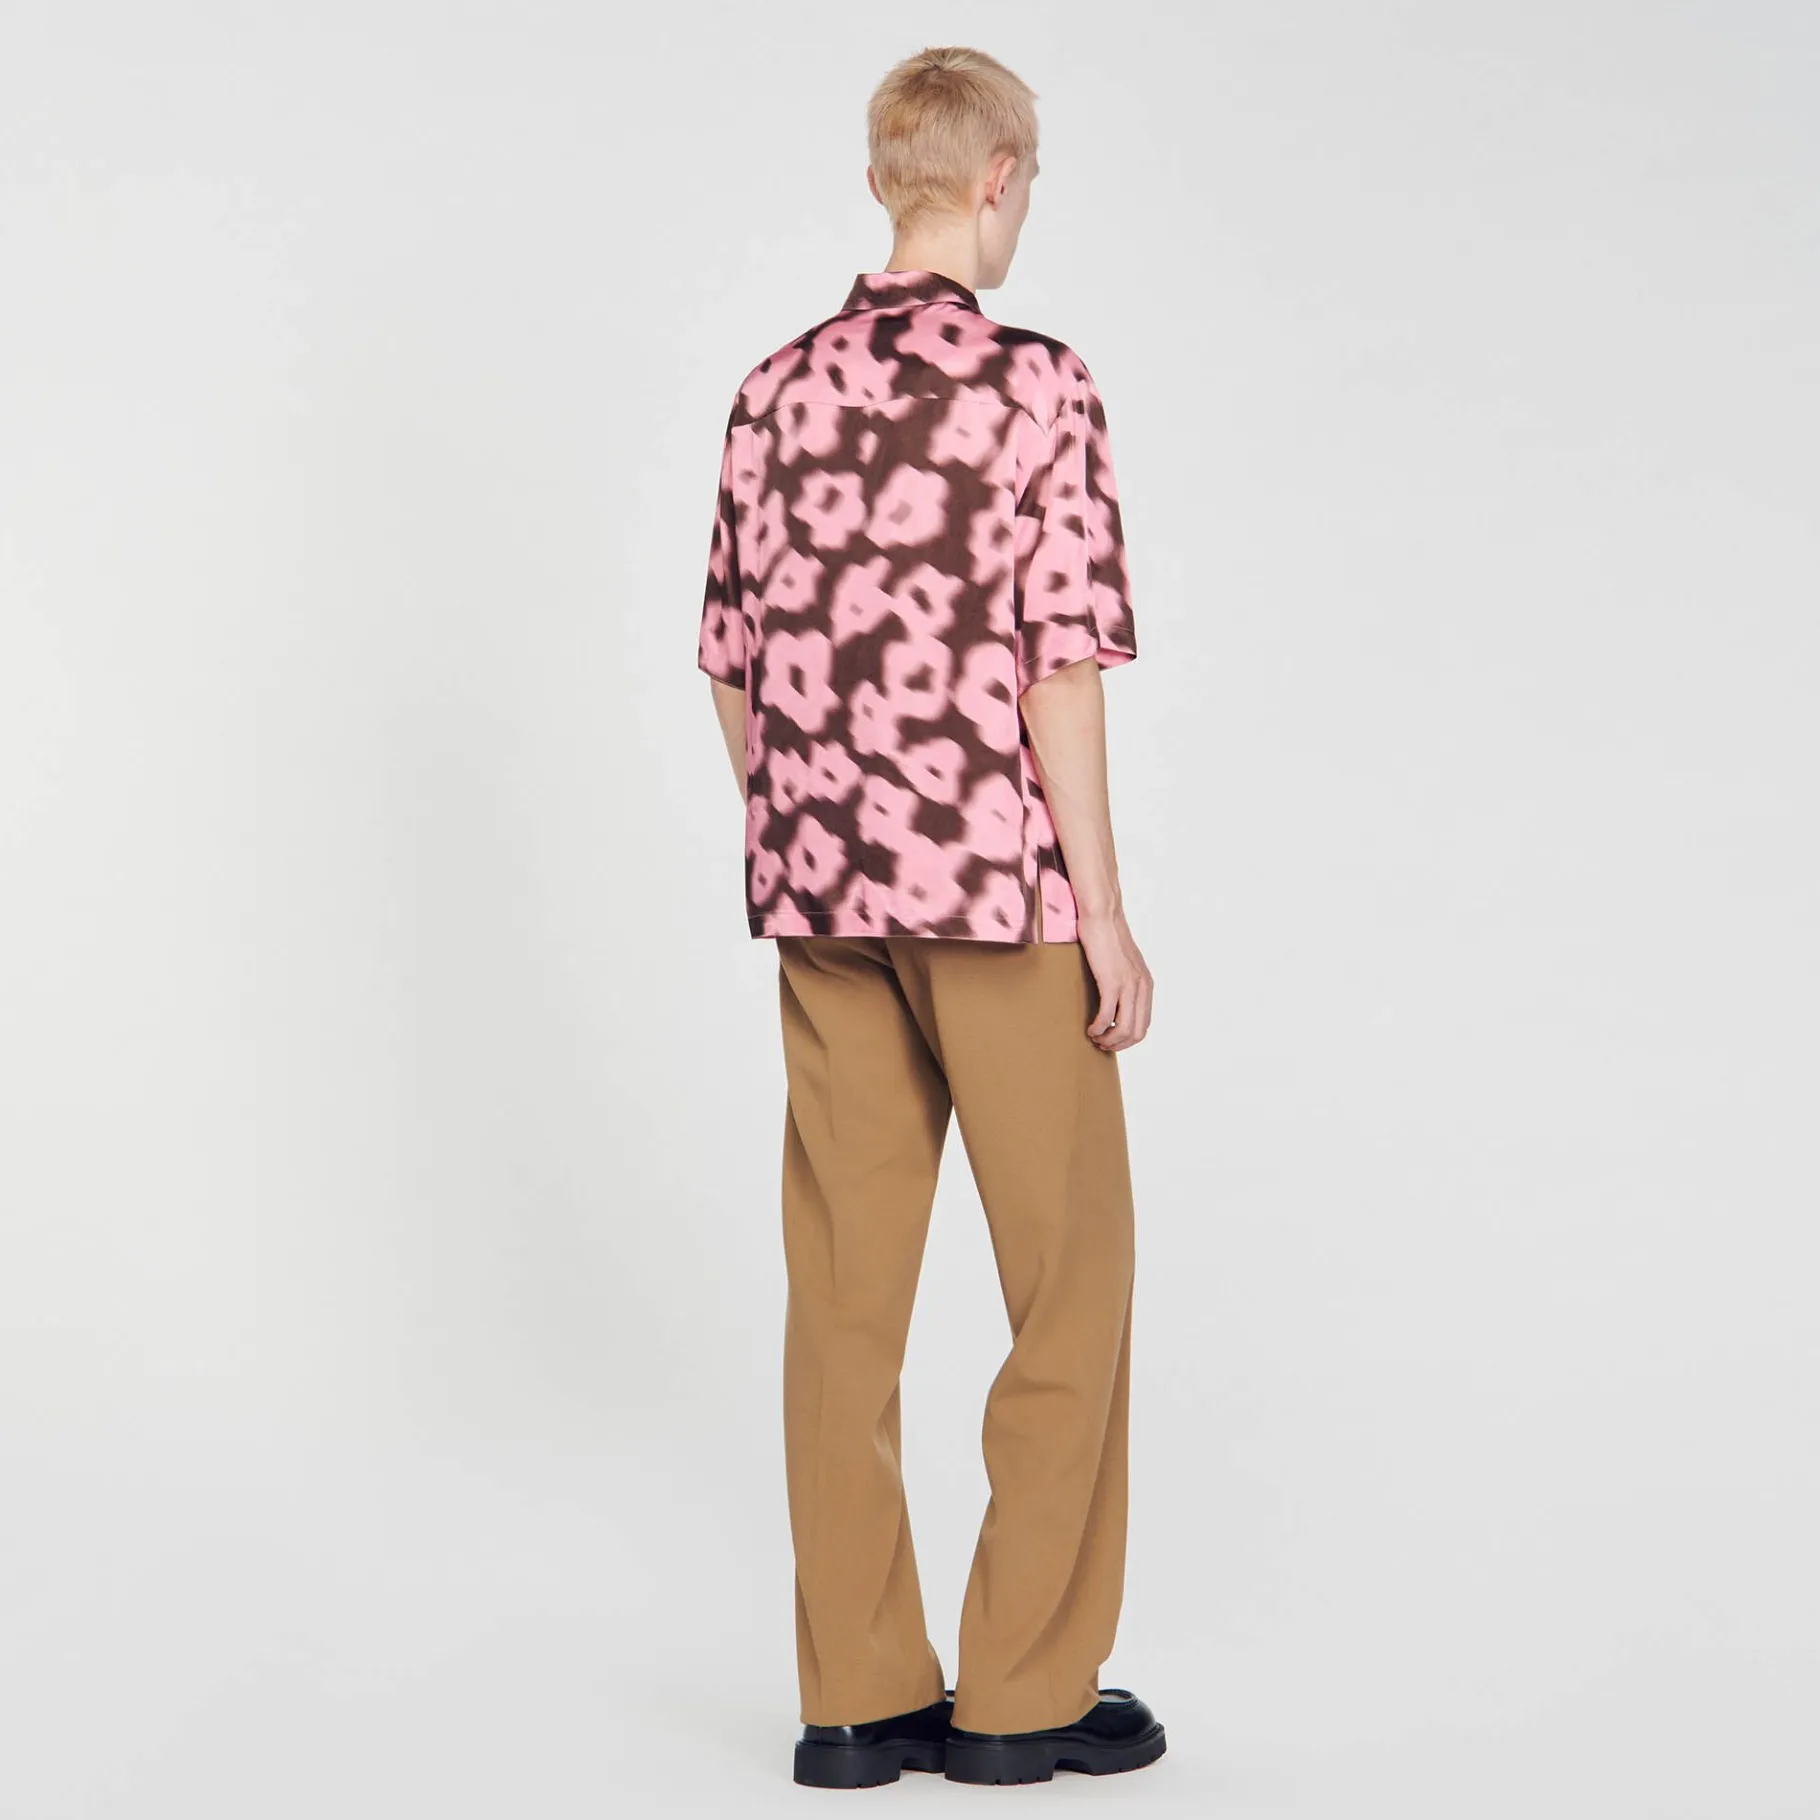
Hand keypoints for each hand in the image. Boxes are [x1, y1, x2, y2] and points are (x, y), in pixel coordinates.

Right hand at [1078, 908, 1152, 1051]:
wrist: (1102, 915)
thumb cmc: (1107, 935)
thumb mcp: (1123, 962)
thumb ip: (1125, 979)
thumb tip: (1114, 997)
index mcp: (1146, 984)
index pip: (1144, 1024)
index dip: (1127, 1038)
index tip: (1110, 1039)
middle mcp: (1142, 986)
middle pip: (1137, 1032)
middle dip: (1118, 1044)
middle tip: (1101, 1044)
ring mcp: (1128, 985)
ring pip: (1124, 1029)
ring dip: (1108, 1040)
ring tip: (1095, 1038)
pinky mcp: (1112, 981)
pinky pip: (1107, 1016)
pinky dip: (1098, 1027)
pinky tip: (1090, 1028)